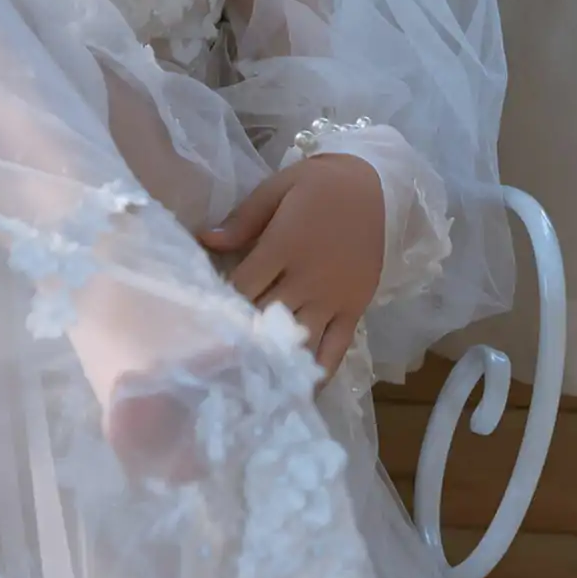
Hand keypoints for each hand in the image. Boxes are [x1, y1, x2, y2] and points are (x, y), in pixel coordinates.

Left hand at [197, 153, 385, 381]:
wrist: (377, 187)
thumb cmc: (319, 185)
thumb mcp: (277, 189)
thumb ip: (242, 220)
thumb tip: (204, 240)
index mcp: (282, 247)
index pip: (242, 287)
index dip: (220, 305)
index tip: (200, 321)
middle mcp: (306, 279)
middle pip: (266, 317)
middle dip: (241, 338)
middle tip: (216, 362)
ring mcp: (332, 298)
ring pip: (298, 339)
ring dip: (274, 359)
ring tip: (252, 385)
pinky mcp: (353, 310)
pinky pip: (335, 347)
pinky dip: (319, 370)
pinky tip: (302, 392)